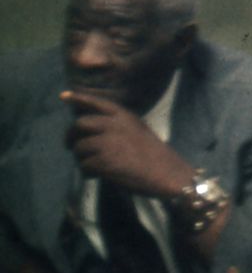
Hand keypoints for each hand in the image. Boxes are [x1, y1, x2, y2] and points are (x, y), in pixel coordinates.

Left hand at [61, 91, 192, 198]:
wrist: (167, 173)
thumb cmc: (154, 155)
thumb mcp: (138, 131)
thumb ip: (116, 127)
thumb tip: (90, 133)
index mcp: (124, 116)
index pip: (97, 103)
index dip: (79, 99)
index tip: (64, 96)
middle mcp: (113, 125)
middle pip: (79, 124)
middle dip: (71, 136)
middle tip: (70, 146)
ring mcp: (107, 142)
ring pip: (79, 147)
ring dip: (82, 159)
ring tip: (94, 167)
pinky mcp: (103, 161)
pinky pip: (84, 165)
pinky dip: (88, 172)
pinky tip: (98, 176)